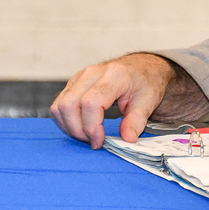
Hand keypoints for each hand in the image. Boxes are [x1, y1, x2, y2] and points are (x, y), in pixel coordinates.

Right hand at [50, 53, 173, 148]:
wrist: (142, 68)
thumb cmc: (146, 82)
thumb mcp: (149, 101)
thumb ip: (137, 121)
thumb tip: (127, 139)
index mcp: (114, 75)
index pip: (90, 103)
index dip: (91, 127)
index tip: (100, 142)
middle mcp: (92, 73)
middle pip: (69, 105)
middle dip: (78, 130)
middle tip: (94, 142)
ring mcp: (80, 76)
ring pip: (60, 105)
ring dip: (70, 127)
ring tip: (89, 135)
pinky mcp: (73, 83)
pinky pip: (60, 104)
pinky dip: (67, 120)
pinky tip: (83, 127)